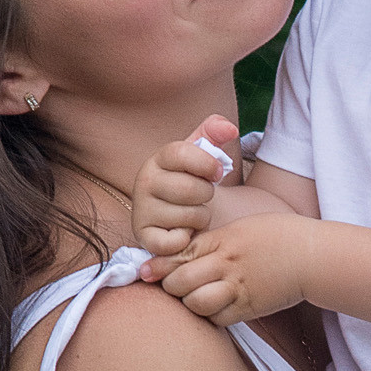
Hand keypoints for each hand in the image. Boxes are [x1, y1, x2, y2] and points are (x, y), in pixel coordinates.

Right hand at [129, 114, 238, 266]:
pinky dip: (186, 239)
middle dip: (207, 195)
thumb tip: (229, 128)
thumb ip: (215, 134)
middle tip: (201, 196)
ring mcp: (142, 210)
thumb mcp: (201, 154)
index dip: (208, 164)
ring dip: (200, 219)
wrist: (174, 212)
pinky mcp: (144, 236)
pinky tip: (182, 232)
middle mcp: (144, 181)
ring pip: (189, 217)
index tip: (217, 172)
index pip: (183, 153)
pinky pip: (175, 242)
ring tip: (191, 213)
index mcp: (159, 158)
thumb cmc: (190, 180)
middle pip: (190, 189)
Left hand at [155, 213, 318, 327]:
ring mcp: (239, 287)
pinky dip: (211, 317)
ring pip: (196, 302)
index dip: (157, 265)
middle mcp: (227, 263)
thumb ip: (213, 241)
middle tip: (171, 287)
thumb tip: (185, 253)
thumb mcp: (242, 228)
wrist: (313, 255)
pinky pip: (219, 318)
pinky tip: (214, 309)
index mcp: (223, 239)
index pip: (179, 253)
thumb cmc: (278, 237)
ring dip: (189, 303)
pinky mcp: (250, 307)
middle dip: (169, 286)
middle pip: (180, 280)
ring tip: (193, 299)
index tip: (144, 271)